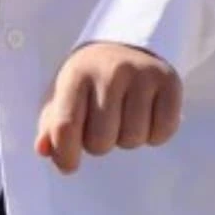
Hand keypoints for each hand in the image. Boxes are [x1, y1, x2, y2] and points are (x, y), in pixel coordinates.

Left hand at [33, 44, 181, 171]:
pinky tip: (146, 118)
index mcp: (76, 75)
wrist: (125, 47)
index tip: (69, 166)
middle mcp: (110, 72)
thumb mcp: (63, 95)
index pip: (66, 126)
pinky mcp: (170, 82)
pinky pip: (163, 132)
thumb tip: (44, 151)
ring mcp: (142, 76)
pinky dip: (154, 136)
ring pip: (132, 139)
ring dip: (126, 139)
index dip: (65, 154)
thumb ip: (51, 126)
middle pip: (101, 140)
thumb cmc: (89, 81)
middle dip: (98, 144)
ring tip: (123, 119)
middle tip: (101, 127)